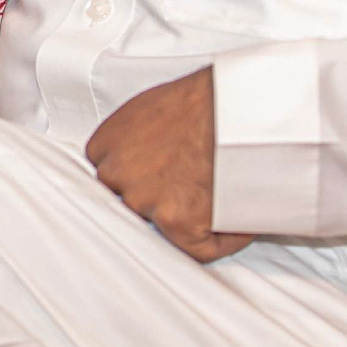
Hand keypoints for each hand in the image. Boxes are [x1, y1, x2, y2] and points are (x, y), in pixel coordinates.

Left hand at [86, 67, 252, 262]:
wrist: (231, 106)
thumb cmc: (202, 98)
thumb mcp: (151, 109)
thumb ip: (137, 138)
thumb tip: (150, 154)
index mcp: (107, 145)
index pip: (111, 175)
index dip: (139, 179)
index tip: (162, 177)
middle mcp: (118, 174)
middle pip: (131, 201)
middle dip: (160, 198)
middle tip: (192, 187)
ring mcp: (145, 201)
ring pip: (164, 224)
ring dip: (192, 217)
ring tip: (220, 196)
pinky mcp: (176, 223)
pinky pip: (200, 248)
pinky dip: (224, 239)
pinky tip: (240, 222)